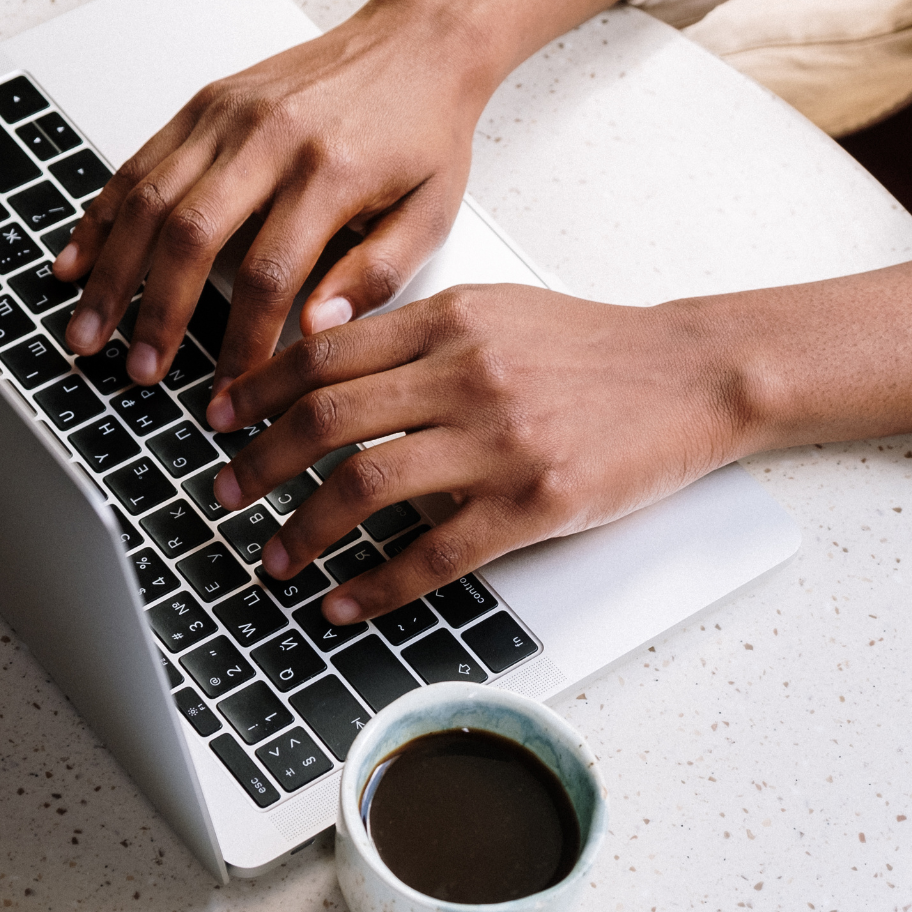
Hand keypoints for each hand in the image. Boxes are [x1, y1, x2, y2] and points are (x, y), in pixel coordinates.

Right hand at [47, 0, 637, 386]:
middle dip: (154, 313)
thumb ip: (376, 276)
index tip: (229, 392)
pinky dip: (100, 215)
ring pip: (148, 198)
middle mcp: (270, 137)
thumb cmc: (425, 130)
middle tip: (136, 370)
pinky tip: (77, 259)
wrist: (419, 39)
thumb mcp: (431, 213)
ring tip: (88, 330)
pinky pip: (138, 162)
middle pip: (190, 236)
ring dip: (110, 272)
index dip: (240, 343)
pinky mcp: (205, 103)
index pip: (269, 275)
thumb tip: (315, 332)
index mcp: (330, 172)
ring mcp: (229, 115)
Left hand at [208, 284, 750, 623]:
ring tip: (275, 557)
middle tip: (224, 492)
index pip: (325, 352)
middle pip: (326, 418)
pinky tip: (343, 600)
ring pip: (366, 485)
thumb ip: (417, 332)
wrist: (692, 375)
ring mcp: (500, 441)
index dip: (257, 389)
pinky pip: (433, 554)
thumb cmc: (593, 349)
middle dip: (258, 462)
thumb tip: (326, 358)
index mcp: (450, 320)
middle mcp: (467, 374)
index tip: (220, 418)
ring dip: (304, 529)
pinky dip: (375, 585)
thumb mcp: (499, 311)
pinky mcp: (534, 503)